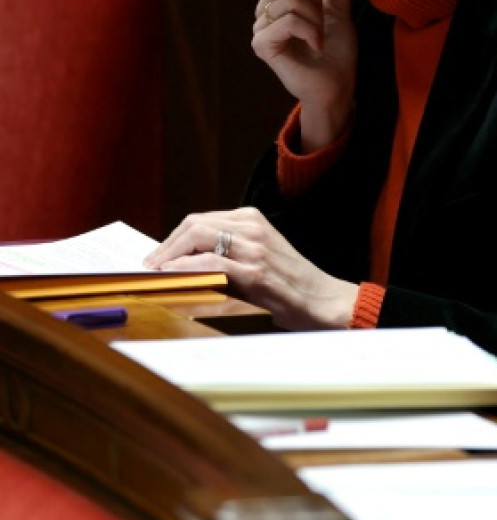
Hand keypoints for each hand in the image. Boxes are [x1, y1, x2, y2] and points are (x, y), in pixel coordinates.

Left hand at [145, 207, 359, 330]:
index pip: (200, 220)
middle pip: (194, 224)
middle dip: (166, 245)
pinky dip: (185, 267)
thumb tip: (182, 263)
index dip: (173, 238)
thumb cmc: (289, 282)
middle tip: (151, 265)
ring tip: (157, 272)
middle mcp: (253, 227)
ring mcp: (255, 248)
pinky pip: (211, 263)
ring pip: (198, 237)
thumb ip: (226, 252)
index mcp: (253, 219)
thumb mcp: (258, 256)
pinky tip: (173, 275)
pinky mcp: (255, 272)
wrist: (322, 300)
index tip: (158, 256)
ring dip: (169, 255)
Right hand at [253, 0, 357, 150]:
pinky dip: (310, 31)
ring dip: (316, 17)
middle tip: (323, 16)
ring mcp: (260, 25)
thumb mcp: (339, 9)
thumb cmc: (337, 51)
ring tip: (319, 35)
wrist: (337, 86)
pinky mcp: (261, 43)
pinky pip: (288, 20)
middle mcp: (265, 6)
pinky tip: (315, 45)